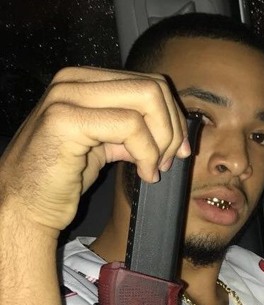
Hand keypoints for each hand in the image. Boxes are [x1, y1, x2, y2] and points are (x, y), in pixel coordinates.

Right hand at [0, 66, 190, 235]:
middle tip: (169, 161)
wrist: (25, 205)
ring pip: (146, 100)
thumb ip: (131, 131)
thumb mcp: (104, 146)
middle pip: (153, 86)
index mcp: (84, 82)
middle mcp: (74, 80)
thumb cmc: (62, 179)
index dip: (173, 117)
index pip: (149, 83)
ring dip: (162, 142)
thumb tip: (172, 133)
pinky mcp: (65, 120)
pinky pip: (130, 126)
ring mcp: (67, 96)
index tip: (179, 150)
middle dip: (172, 128)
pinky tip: (144, 175)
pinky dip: (147, 153)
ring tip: (154, 169)